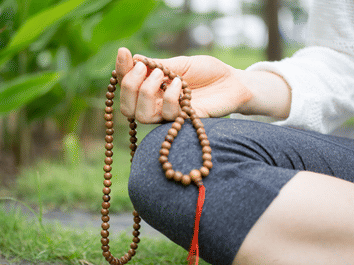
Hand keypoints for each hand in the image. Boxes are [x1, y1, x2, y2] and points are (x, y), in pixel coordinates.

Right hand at [115, 47, 253, 123]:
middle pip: (127, 107)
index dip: (121, 70)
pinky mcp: (183, 122)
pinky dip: (170, 96)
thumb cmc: (206, 72)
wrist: (232, 82)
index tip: (124, 53)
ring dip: (147, 92)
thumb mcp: (180, 63)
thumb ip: (157, 65)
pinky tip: (181, 84)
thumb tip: (133, 58)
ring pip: (142, 116)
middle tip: (144, 69)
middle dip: (130, 86)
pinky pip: (168, 115)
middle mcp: (155, 104)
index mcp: (151, 87)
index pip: (126, 84)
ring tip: (162, 75)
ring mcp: (168, 115)